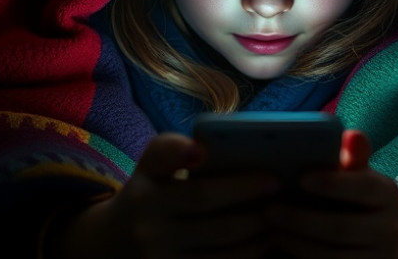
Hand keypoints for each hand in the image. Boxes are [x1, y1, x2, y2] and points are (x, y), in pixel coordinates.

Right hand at [45, 132, 279, 258]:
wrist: (119, 243)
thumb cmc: (153, 195)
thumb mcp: (152, 171)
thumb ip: (174, 151)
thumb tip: (208, 148)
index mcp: (144, 185)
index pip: (159, 160)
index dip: (178, 152)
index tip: (202, 151)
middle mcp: (147, 221)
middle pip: (202, 200)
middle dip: (244, 190)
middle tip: (276, 182)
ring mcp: (160, 255)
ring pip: (219, 239)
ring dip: (255, 226)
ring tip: (278, 214)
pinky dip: (248, 254)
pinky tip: (265, 242)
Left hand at [265, 130, 397, 257]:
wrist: (391, 239)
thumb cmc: (363, 197)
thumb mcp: (363, 175)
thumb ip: (353, 157)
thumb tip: (350, 134)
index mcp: (387, 194)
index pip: (363, 187)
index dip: (332, 184)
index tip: (301, 178)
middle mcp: (389, 228)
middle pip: (341, 228)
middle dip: (302, 221)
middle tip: (270, 211)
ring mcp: (379, 256)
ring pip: (333, 256)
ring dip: (297, 244)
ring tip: (271, 230)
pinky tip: (283, 247)